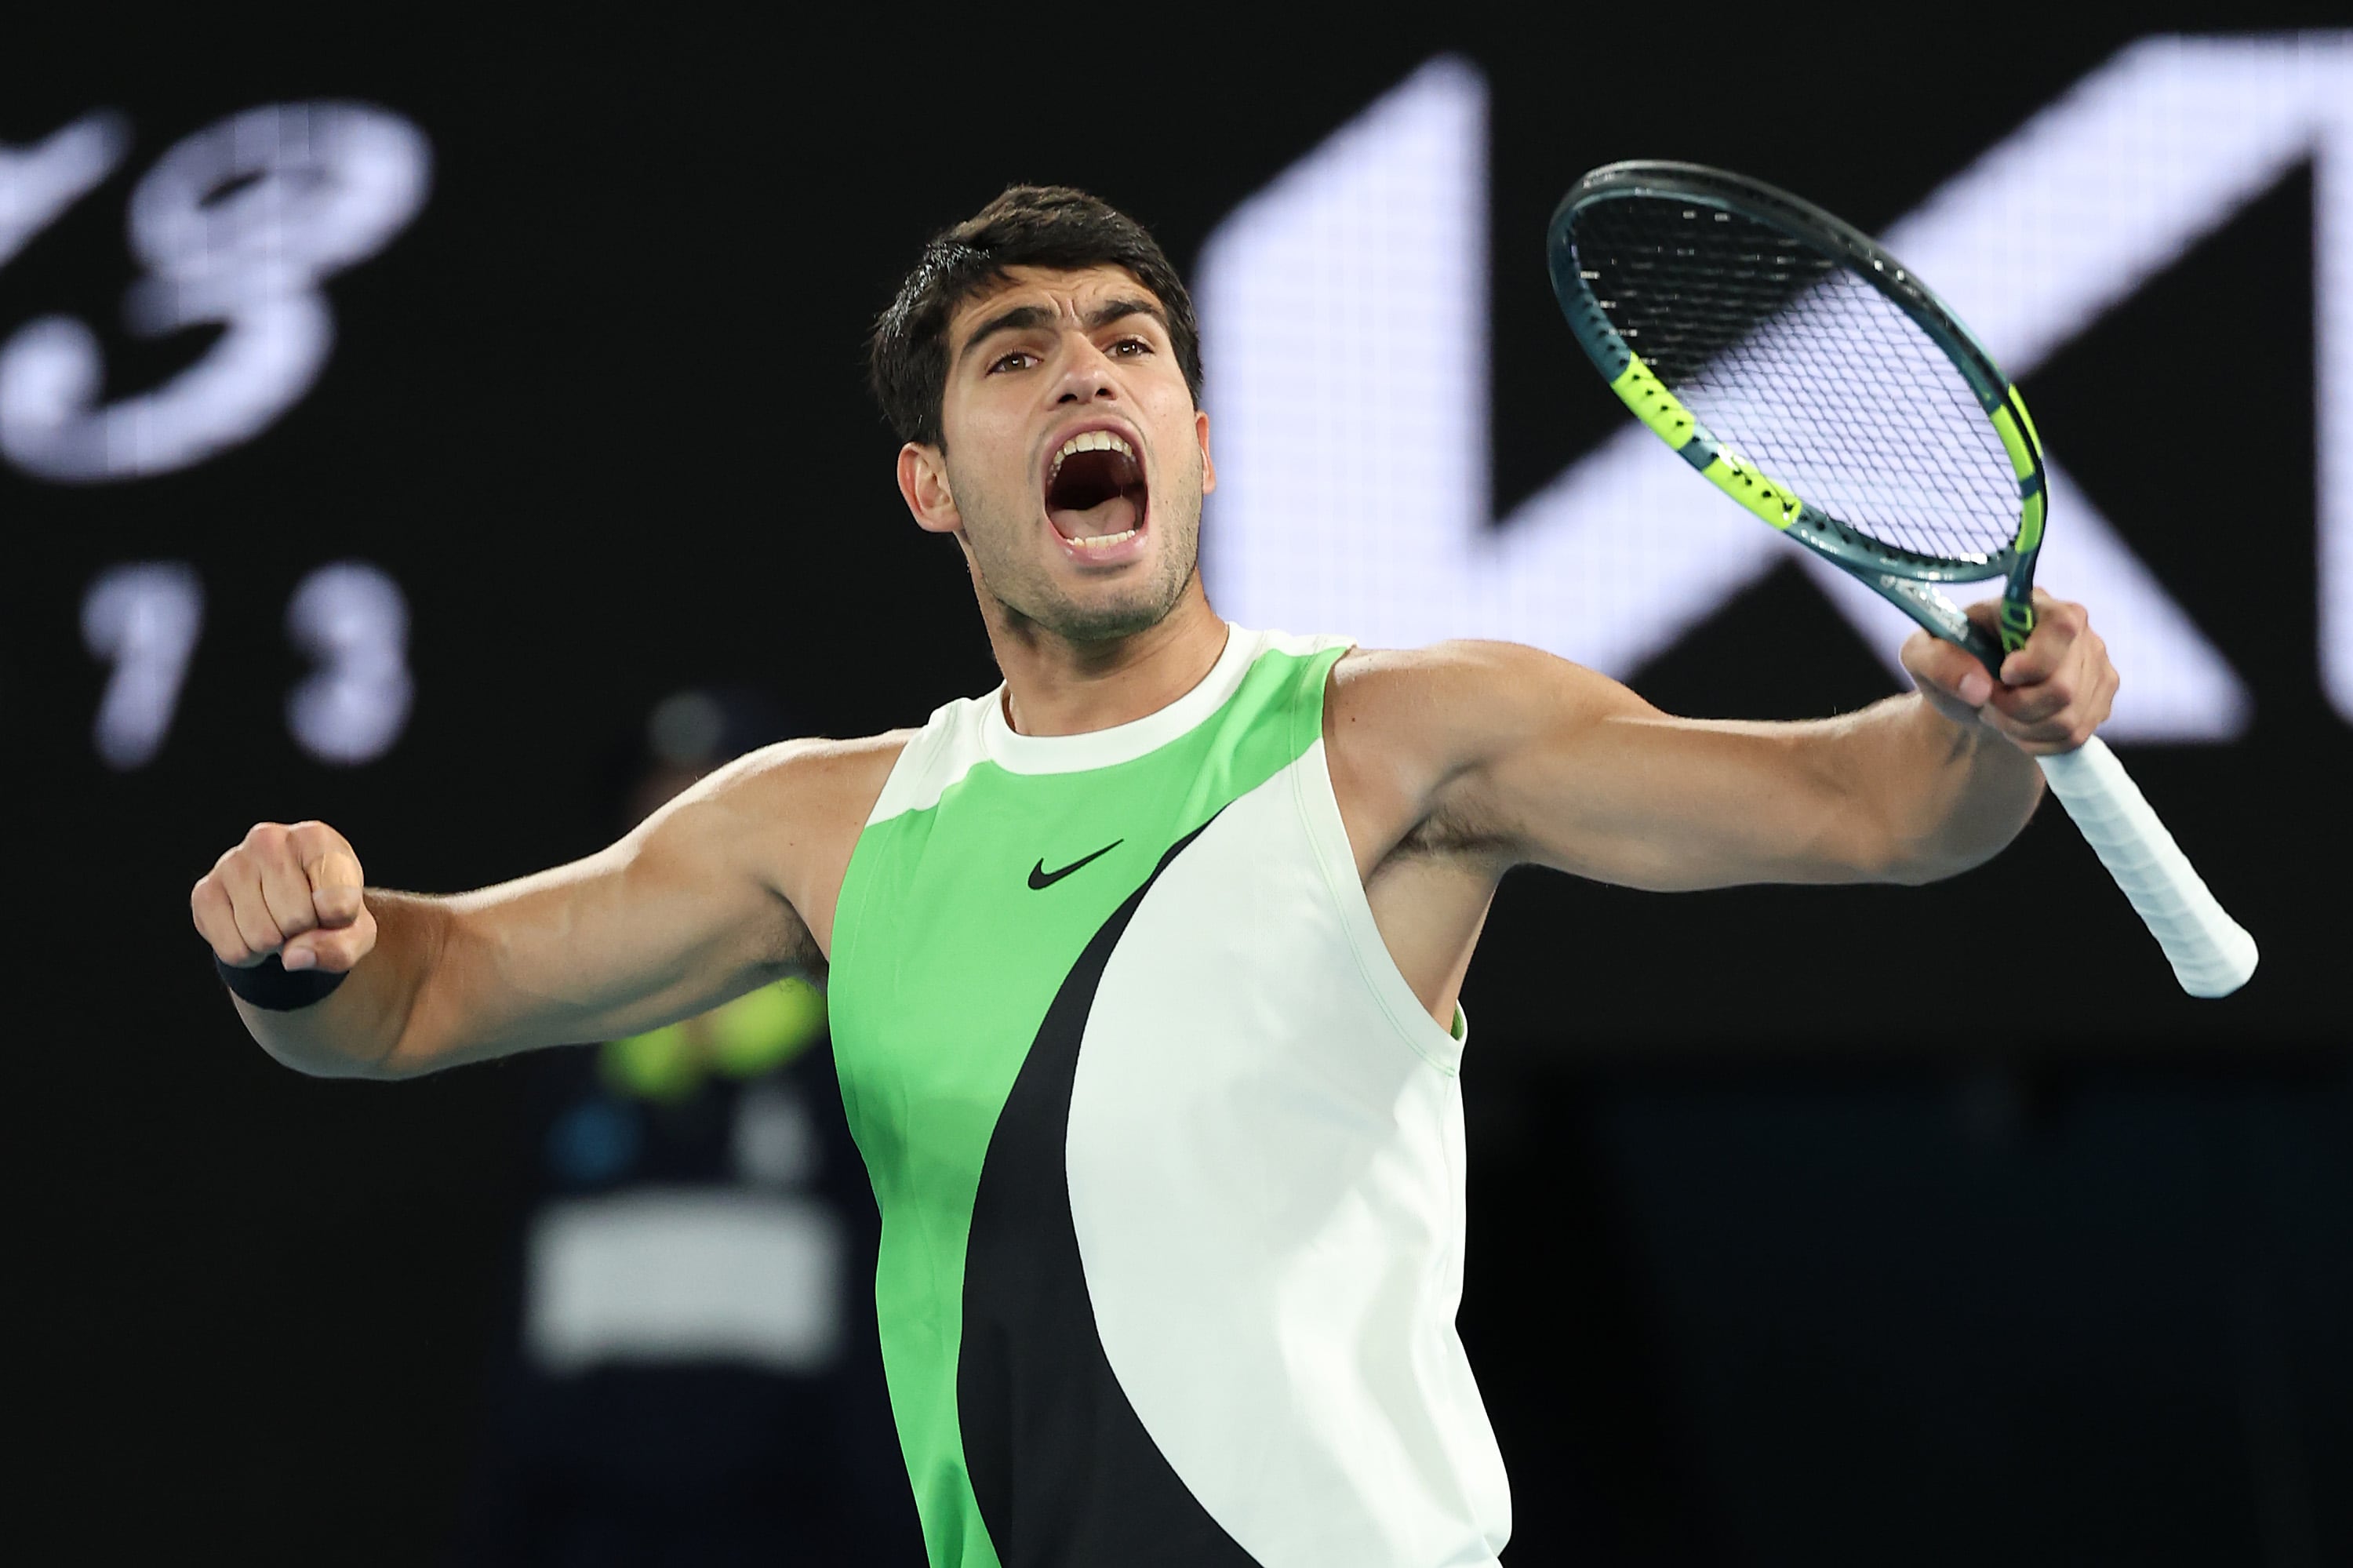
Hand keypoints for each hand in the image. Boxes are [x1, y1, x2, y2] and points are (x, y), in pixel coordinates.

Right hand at [191, 821, 374, 973]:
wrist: (291, 905)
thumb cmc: (330, 912)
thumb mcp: (356, 930)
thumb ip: (341, 947)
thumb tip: (292, 957)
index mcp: (316, 838)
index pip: (337, 902)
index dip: (341, 922)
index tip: (338, 909)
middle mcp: (269, 840)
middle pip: (296, 920)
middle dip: (304, 933)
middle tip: (303, 917)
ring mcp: (232, 863)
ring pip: (261, 937)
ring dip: (275, 945)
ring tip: (278, 921)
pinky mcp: (204, 892)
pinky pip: (233, 950)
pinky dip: (249, 955)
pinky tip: (253, 928)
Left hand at [1900, 588, 2118, 753]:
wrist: (1974, 692)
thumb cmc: (1950, 662)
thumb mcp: (1921, 656)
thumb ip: (1938, 662)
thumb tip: (1978, 687)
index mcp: (2034, 604)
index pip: (2062, 627)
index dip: (2035, 662)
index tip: (2002, 675)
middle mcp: (2077, 628)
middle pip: (2062, 688)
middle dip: (2014, 708)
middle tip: (1988, 701)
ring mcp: (2096, 662)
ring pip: (2069, 719)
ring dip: (2023, 728)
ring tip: (1999, 713)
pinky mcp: (2101, 694)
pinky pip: (2077, 735)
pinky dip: (2039, 742)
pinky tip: (2020, 726)